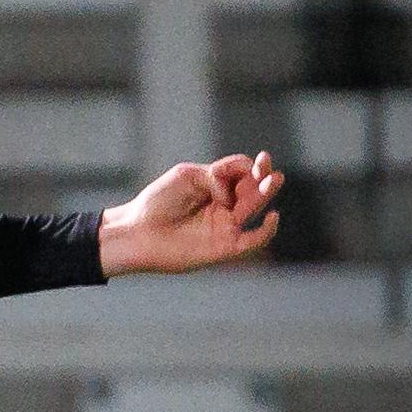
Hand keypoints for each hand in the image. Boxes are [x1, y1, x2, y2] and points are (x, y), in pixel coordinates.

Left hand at [98, 151, 283, 276]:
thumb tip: (232, 195)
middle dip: (264, 176)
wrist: (137, 232)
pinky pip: (254, 240)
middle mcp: (224, 204)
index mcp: (215, 185)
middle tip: (268, 169)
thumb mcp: (186, 176)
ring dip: (267, 193)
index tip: (244, 165)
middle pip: (253, 188)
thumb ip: (215, 177)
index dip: (248, 166)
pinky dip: (267, 231)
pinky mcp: (225, 246)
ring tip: (274, 180)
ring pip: (255, 208)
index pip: (241, 171)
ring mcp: (226, 225)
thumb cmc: (157, 202)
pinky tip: (272, 217)